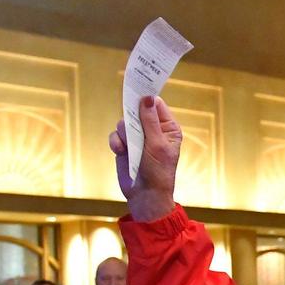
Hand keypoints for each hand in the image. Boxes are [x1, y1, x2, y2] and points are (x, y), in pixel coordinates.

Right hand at [109, 95, 180, 221]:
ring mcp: (138, 138)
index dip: (147, 97)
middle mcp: (153, 130)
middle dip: (131, 117)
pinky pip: (116, 135)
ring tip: (128, 146)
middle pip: (137, 110)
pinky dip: (116, 142)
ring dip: (124, 133)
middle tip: (129, 120)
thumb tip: (147, 98)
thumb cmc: (158, 172)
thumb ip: (150, 121)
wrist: (146, 196)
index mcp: (168, 128)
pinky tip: (120, 151)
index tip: (137, 88)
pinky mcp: (125, 146)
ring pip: (124, 122)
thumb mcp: (157, 144)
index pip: (156, 104)